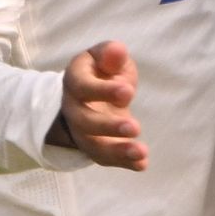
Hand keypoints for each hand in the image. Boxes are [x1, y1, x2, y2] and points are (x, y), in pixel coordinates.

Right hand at [58, 41, 146, 170]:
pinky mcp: (95, 146)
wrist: (91, 93)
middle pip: (85, 122)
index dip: (103, 91)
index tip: (128, 92)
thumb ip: (111, 54)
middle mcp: (73, 109)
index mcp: (74, 81)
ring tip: (141, 153)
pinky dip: (123, 163)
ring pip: (93, 146)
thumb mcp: (106, 56)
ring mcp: (82, 131)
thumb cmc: (102, 70)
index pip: (83, 87)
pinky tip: (141, 164)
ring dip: (117, 151)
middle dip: (109, 126)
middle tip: (135, 127)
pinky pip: (105, 158)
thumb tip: (117, 51)